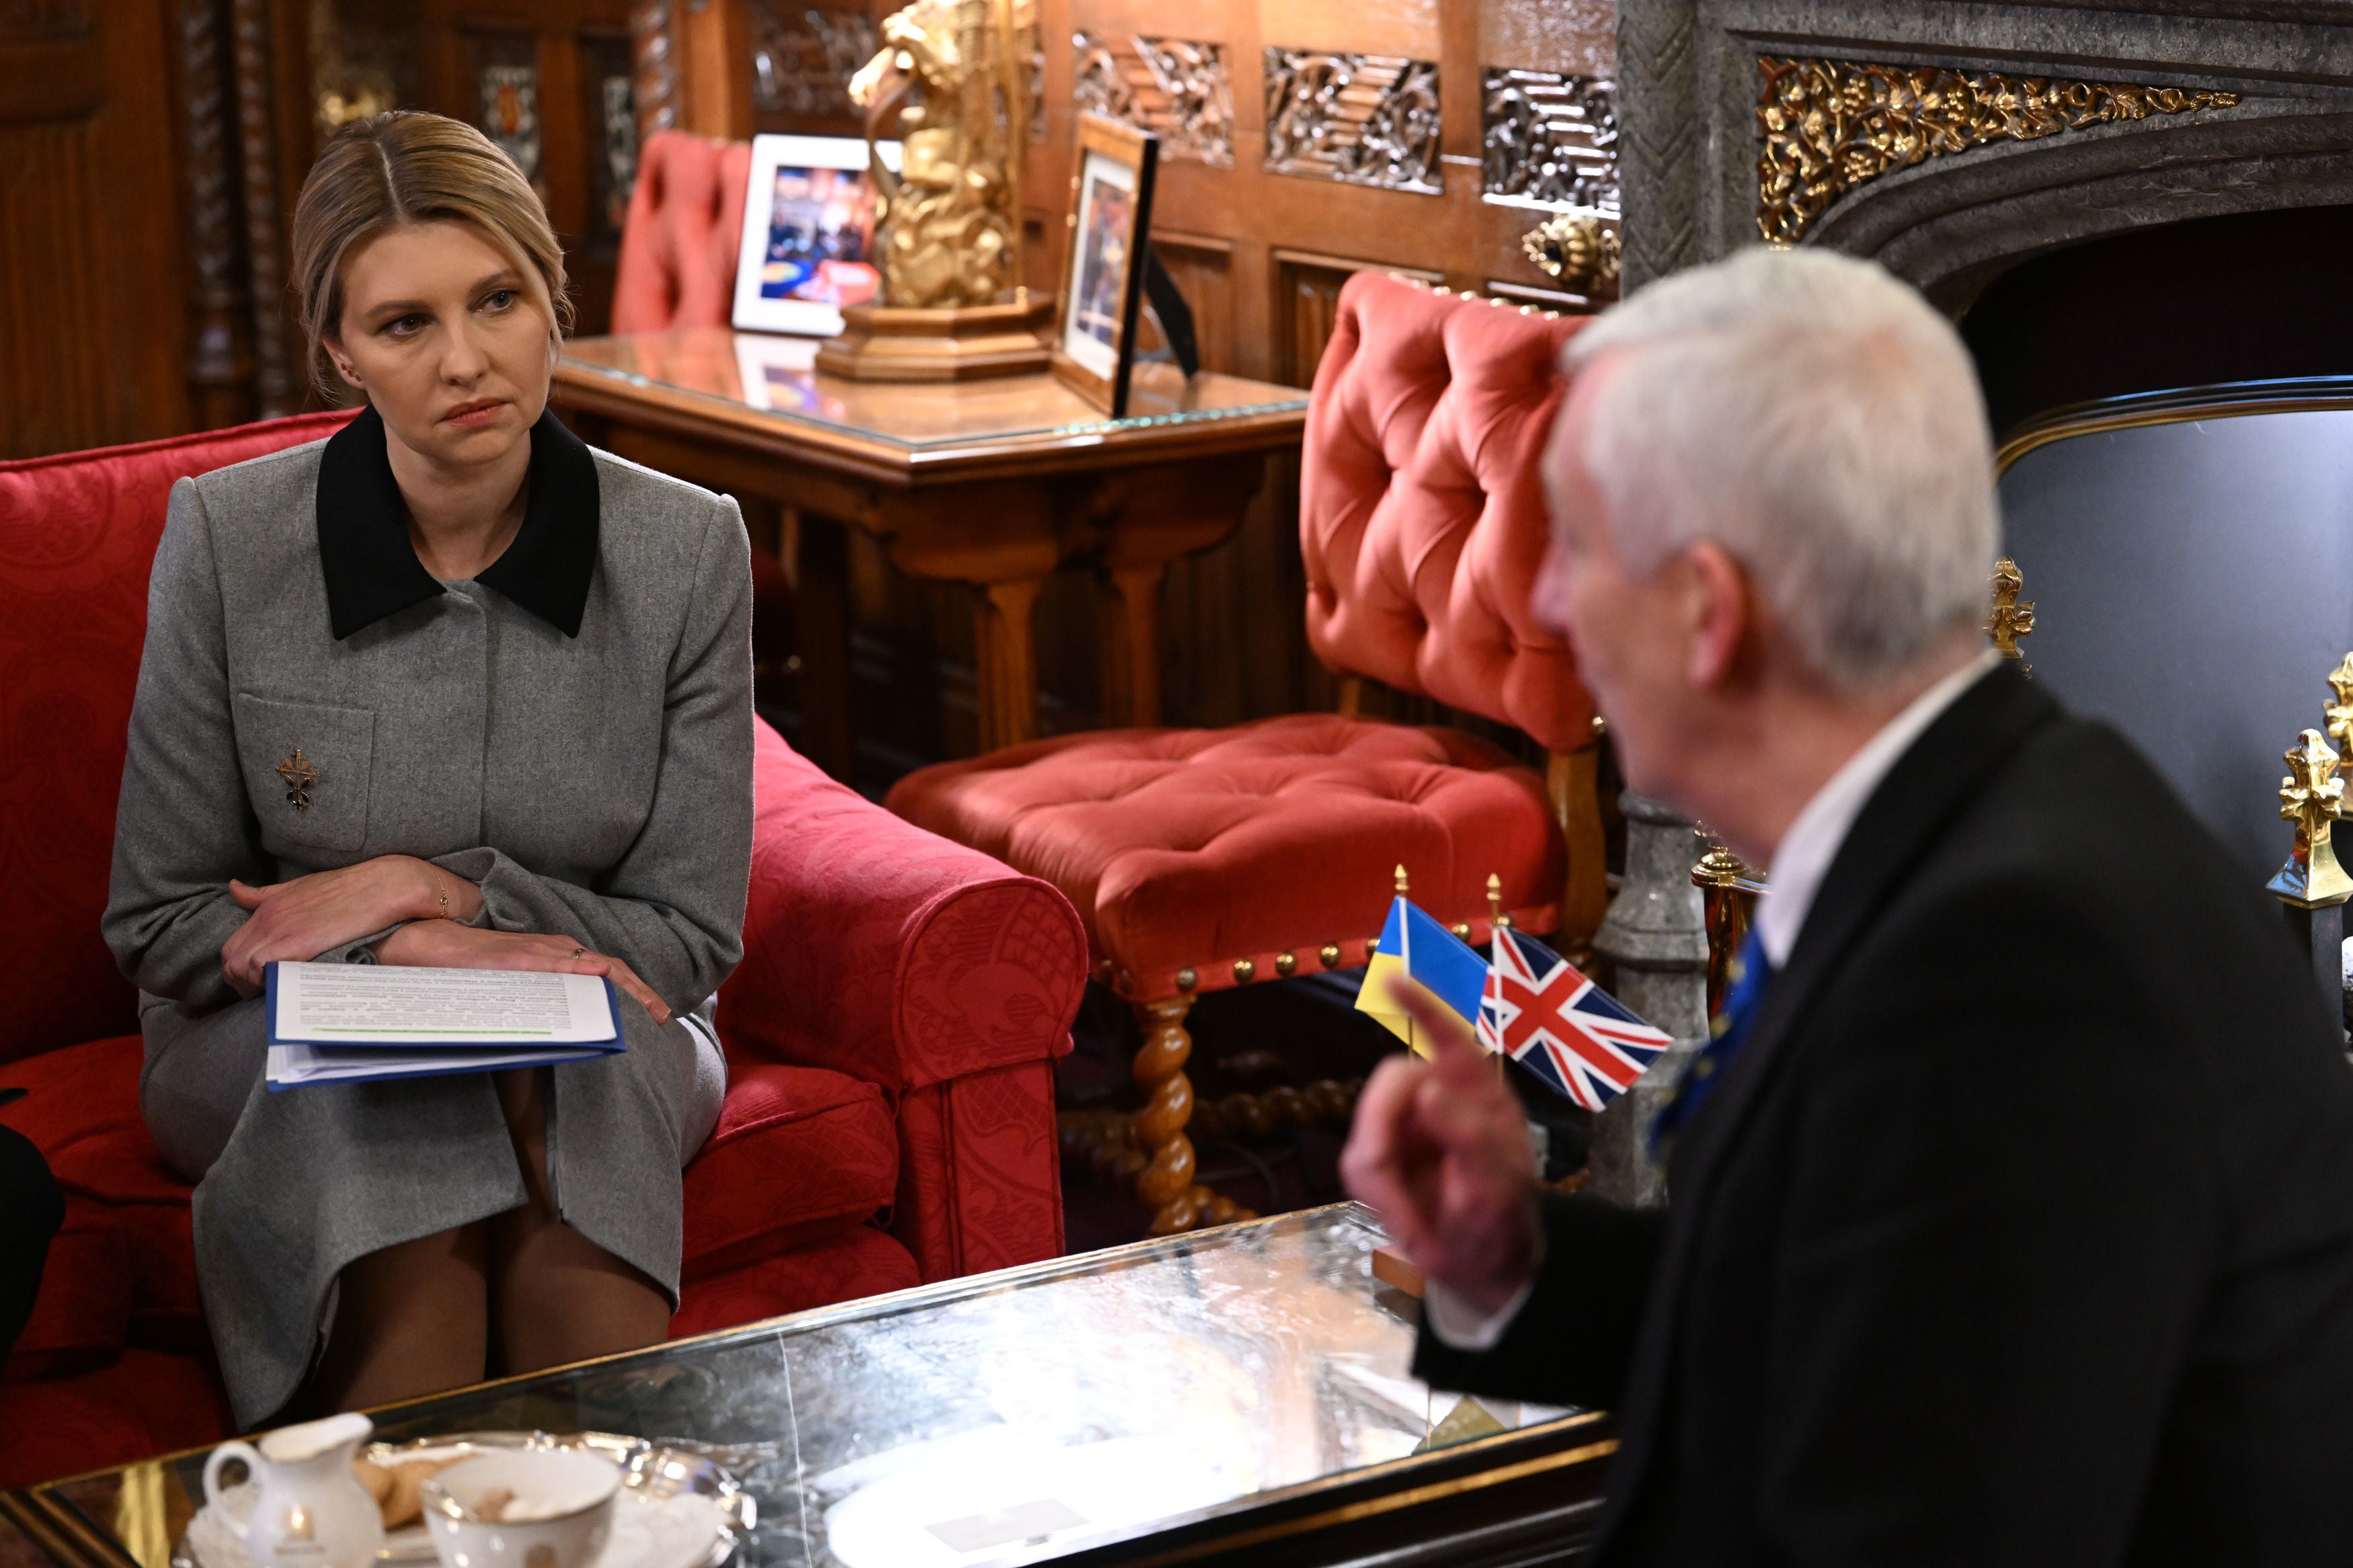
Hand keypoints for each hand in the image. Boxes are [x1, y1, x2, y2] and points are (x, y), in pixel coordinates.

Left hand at [221, 856, 482, 996]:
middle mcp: (268, 918)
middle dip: (242, 982)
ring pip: (241, 967)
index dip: (240, 969)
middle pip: (231, 959)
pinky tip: (286, 987)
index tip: (258, 981)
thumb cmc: (349, 887)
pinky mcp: (297, 943)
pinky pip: (261, 967)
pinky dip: (266, 981)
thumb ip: (265, 893)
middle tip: (265, 994)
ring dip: (253, 986)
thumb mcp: (300, 886)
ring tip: (276, 993)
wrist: (383, 885)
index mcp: (268, 906)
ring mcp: (280, 929)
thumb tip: (234, 887)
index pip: (233, 945)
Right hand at [374, 921, 671, 1024]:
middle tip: (664, 1016)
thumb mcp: (522, 985)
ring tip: (645, 1007)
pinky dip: (578, 969)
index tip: (660, 1013)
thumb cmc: (479, 967)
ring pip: (590, 967)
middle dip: (640, 993)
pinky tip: (599, 976)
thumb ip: (548, 997)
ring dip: (621, 986)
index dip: (637, 991)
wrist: (435, 943)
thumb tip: (571, 1027)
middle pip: (611, 970)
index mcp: (561, 956)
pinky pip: (553, 963)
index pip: (609, 973)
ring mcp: (538, 951)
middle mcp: (557, 949)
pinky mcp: (516, 957)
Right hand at [1340, 974, 1539, 1317]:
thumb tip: (1426, 1088)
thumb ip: (1468, 1134)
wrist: (1485, 1265)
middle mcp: (1438, 1096)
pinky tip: (1405, 1221)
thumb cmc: (1503, 1217)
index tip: (1394, 978)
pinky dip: (1380, 1198)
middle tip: (1393, 1183)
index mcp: (1477, 1091)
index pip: (1448, 1036)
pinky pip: (1358, 1162)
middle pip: (1392, 1080)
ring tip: (1417, 1224)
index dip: (1422, 1005)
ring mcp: (1406, 1126)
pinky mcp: (1380, 1155)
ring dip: (1385, 1182)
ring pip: (1367, 1130)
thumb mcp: (1500, 1183)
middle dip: (1385, 1129)